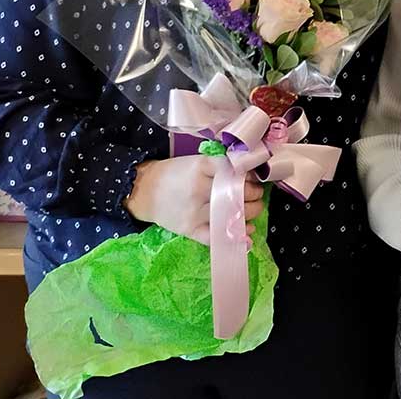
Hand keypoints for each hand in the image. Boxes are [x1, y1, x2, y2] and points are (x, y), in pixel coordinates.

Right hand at [124, 156, 264, 243]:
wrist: (143, 190)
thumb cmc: (174, 174)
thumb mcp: (196, 162)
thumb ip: (220, 167)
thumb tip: (250, 176)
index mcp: (201, 168)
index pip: (235, 172)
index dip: (249, 177)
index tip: (254, 178)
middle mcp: (199, 189)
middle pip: (237, 193)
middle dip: (254, 194)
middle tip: (257, 194)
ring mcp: (194, 211)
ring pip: (231, 214)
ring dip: (250, 213)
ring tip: (253, 209)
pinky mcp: (189, 229)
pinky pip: (215, 237)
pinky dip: (233, 238)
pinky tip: (246, 236)